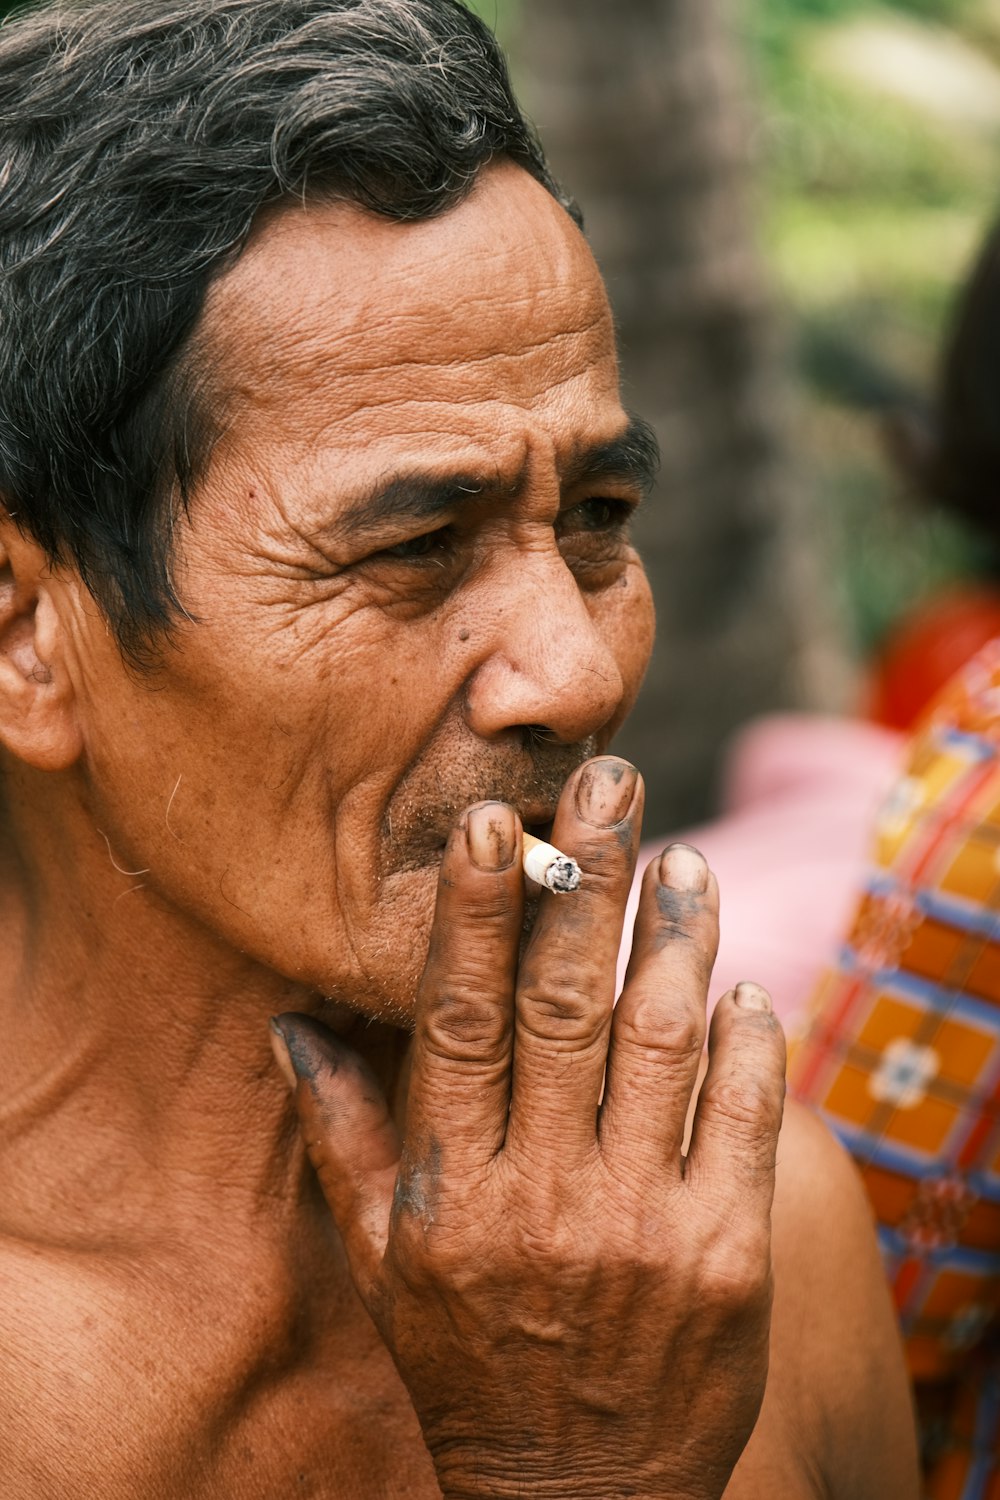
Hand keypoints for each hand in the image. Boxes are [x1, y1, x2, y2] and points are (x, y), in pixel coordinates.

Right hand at [271, 757, 785, 1499]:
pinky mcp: (727, 1256)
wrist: (577, 1496)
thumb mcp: (380, 1259)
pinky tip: (744, 988)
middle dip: (588, 878)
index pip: (460, 1018)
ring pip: (664, 1041)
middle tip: (611, 781)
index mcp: (450, 1187)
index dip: (478, 912)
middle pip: (567, 1003)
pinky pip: (746, 1120)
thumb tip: (290, 1026)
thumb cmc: (469, 1358)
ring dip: (678, 938)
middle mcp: (540, 1196)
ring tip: (684, 862)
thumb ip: (342, 1134)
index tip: (493, 821)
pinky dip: (752, 1043)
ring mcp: (640, 1225)